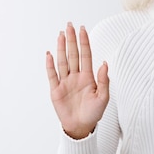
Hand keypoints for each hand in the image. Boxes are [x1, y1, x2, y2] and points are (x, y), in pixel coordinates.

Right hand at [46, 22, 109, 138]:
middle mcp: (76, 76)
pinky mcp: (56, 90)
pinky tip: (49, 54)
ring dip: (61, 48)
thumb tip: (104, 63)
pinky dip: (50, 65)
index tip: (82, 29)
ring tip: (61, 35)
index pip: (85, 55)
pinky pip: (52, 75)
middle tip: (69, 25)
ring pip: (63, 61)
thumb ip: (104, 80)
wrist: (81, 127)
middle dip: (72, 40)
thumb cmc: (93, 113)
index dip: (84, 42)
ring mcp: (65, 82)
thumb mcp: (103, 98)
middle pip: (73, 54)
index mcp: (88, 77)